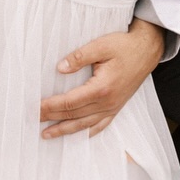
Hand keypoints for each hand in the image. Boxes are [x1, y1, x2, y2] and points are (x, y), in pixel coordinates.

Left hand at [39, 17, 164, 137]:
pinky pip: (101, 125)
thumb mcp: (101, 45)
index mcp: (102, 88)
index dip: (51, 106)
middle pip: (74, 115)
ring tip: (48, 134)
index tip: (36, 108)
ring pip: (86, 125)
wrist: (146, 50)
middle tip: (33, 121)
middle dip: (52, 119)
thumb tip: (60, 68)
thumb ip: (79, 56)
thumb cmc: (124, 46)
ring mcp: (113, 107)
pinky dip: (87, 132)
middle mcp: (107, 102)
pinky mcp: (117, 107)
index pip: (70, 102)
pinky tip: (77, 135)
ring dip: (66, 131)